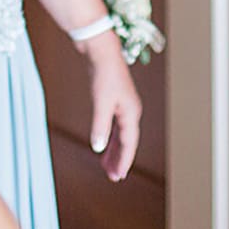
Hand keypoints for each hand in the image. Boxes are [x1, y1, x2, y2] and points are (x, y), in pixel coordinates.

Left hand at [81, 33, 142, 181]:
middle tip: (112, 177)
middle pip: (126, 141)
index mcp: (131, 112)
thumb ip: (100, 126)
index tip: (117, 177)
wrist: (100, 50)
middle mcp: (130, 110)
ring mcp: (123, 105)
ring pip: (120, 135)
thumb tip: (98, 148)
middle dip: (120, 159)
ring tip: (106, 166)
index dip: (124, 161)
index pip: (129, 143)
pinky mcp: (113, 101)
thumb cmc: (103, 74)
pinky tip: (103, 144)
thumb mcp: (100, 103)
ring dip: (114, 151)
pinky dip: (110, 138)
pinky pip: (114, 126)